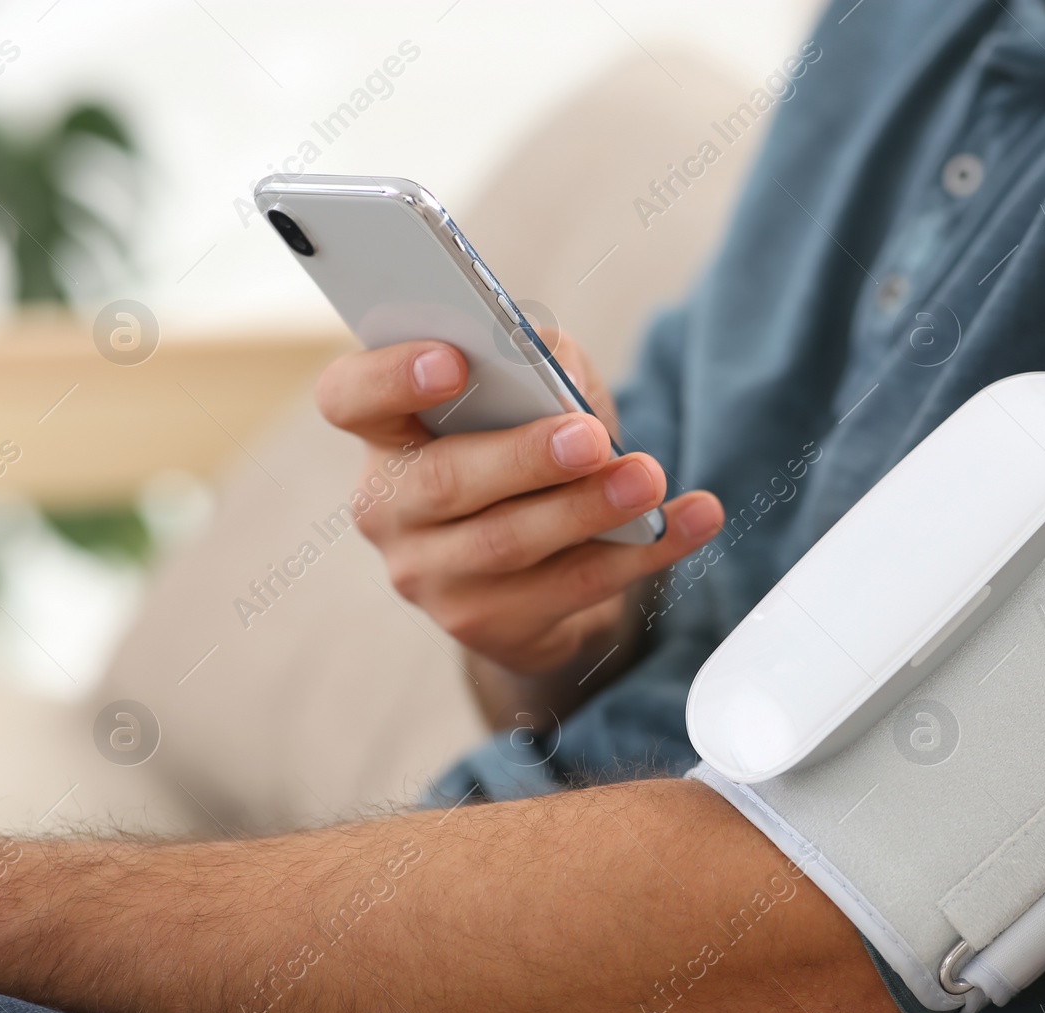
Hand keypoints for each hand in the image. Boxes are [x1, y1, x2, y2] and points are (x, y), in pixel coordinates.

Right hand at [316, 334, 722, 672]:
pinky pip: (568, 588)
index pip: (351, 397)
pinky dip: (639, 553)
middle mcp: (390, 508)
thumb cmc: (529, 456)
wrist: (542, 569)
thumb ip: (537, 360)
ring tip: (650, 480)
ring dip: (587, 509)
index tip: (452, 360)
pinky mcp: (484, 624)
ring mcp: (429, 575)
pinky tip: (693, 521)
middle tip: (591, 438)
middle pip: (444, 481)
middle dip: (524, 457)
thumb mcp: (533, 396)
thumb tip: (549, 355)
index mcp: (386, 433)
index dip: (390, 377)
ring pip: (507, 543)